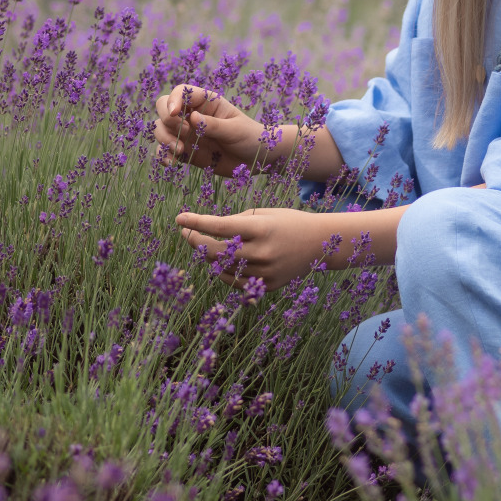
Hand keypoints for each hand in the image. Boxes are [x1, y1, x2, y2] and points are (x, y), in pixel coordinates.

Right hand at [153, 84, 271, 175]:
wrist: (257, 159)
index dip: (173, 100)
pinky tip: (171, 163)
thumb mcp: (236, 130)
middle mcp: (193, 115)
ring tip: (180, 151)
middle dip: (167, 120)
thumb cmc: (250, 137)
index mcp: (206, 102)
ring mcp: (188, 133)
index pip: (181, 92)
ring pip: (161, 128)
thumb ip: (215, 125)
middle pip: (164, 108)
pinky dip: (163, 155)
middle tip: (185, 135)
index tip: (174, 114)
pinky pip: (165, 150)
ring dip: (164, 139)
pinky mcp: (186, 151)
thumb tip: (192, 117)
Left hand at [177, 207, 326, 291]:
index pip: (220, 227)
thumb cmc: (290, 222)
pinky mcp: (266, 286)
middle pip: (215, 252)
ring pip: (222, 268)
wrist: (320, 244)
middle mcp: (262, 252)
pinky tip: (222, 261)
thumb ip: (238, 222)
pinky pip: (234, 282)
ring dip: (209, 256)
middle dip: (195, 241)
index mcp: (262, 229)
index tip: (179, 218)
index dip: (197, 222)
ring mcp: (264, 272)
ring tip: (206, 244)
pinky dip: (223, 272)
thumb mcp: (266, 213)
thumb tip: (210, 231)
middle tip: (186, 232)